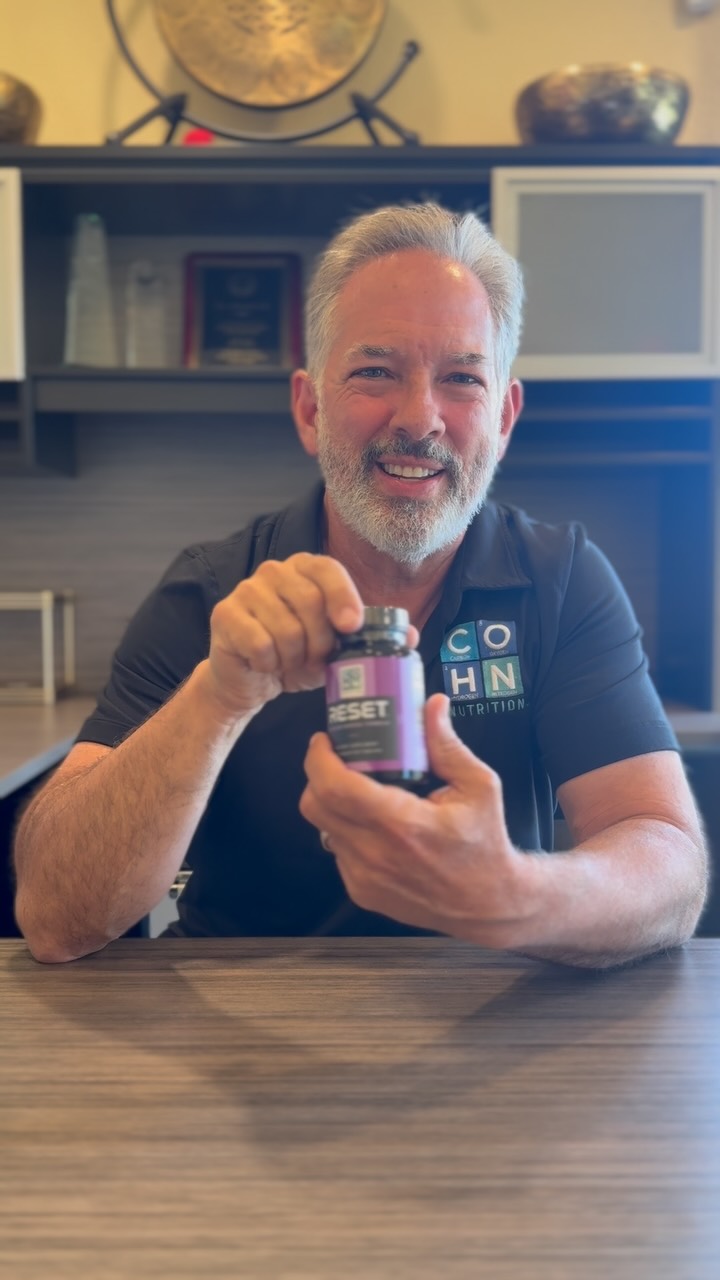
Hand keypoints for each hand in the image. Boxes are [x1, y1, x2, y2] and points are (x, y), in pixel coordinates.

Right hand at [200, 552, 366, 718]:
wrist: (250, 680)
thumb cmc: (293, 656)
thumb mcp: (329, 645)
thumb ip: (345, 633)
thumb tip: (358, 628)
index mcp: (303, 569)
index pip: (327, 569)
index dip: (343, 596)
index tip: (351, 626)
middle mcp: (274, 571)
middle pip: (310, 601)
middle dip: (320, 641)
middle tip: (314, 660)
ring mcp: (247, 589)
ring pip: (287, 629)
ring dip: (293, 658)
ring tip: (287, 663)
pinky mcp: (225, 614)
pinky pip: (261, 645)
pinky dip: (269, 664)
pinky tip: (263, 664)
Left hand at [300, 693, 539, 944]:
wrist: (490, 904)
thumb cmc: (486, 842)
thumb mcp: (478, 786)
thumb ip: (447, 745)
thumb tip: (431, 704)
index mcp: (401, 824)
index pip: (334, 786)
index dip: (318, 758)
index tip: (325, 739)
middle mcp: (375, 854)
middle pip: (315, 805)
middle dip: (317, 775)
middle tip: (338, 757)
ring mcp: (364, 877)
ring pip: (324, 827)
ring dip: (332, 803)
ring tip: (359, 788)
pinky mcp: (362, 892)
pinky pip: (337, 850)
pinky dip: (345, 830)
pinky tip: (373, 822)